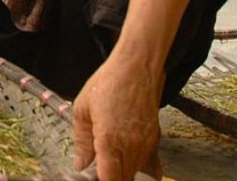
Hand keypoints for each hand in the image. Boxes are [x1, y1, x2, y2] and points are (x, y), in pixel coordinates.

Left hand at [73, 52, 163, 180]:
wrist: (137, 67)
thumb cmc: (108, 84)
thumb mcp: (83, 109)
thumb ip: (82, 141)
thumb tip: (81, 164)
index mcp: (110, 141)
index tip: (91, 177)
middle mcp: (131, 148)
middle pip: (124, 180)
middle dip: (110, 179)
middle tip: (97, 169)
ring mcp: (146, 146)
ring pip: (136, 175)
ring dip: (123, 175)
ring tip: (109, 164)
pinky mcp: (155, 141)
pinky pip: (152, 167)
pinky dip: (141, 171)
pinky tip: (128, 163)